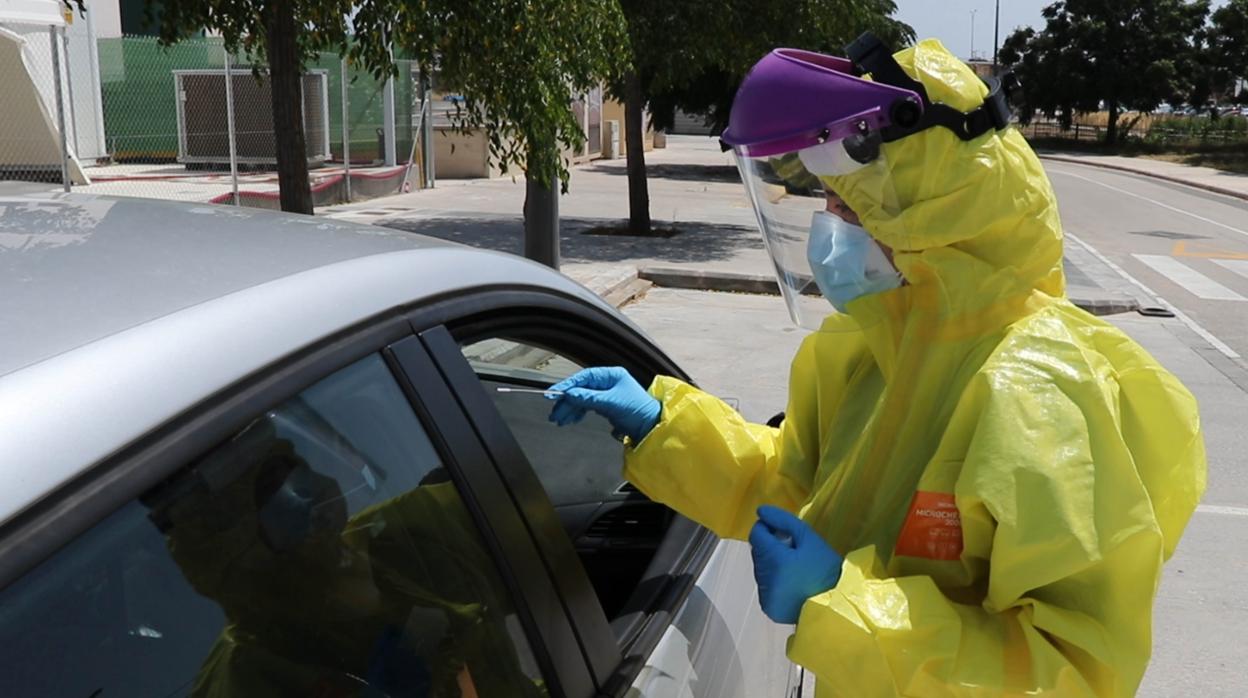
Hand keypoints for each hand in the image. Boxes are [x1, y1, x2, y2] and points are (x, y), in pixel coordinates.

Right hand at [547, 367, 660, 441]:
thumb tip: (569, 395)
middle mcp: (608, 382)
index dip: (568, 385)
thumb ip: (589, 398)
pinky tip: (570, 420)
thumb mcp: (611, 403)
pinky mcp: (606, 406)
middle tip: (555, 413)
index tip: (554, 394)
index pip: (584, 378)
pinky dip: (578, 413)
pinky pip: (587, 407)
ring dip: (570, 409)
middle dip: (567, 402)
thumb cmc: (637, 410)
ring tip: (559, 420)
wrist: (650, 427)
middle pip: (581, 389)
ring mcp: (606, 394)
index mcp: (611, 375)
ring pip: (582, 399)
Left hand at [749, 505, 842, 623]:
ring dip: (771, 563)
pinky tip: (792, 582)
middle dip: (770, 545)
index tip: (783, 531)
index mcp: (774, 559)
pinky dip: (773, 580)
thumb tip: (761, 511)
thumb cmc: (826, 570)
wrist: (836, 606)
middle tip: (793, 549)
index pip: (756, 534)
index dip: (767, 528)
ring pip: (760, 568)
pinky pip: (764, 586)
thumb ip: (784, 521)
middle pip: (757, 551)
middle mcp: (764, 578)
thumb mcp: (810, 539)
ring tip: (794, 567)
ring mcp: (765, 595)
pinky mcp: (768, 607)